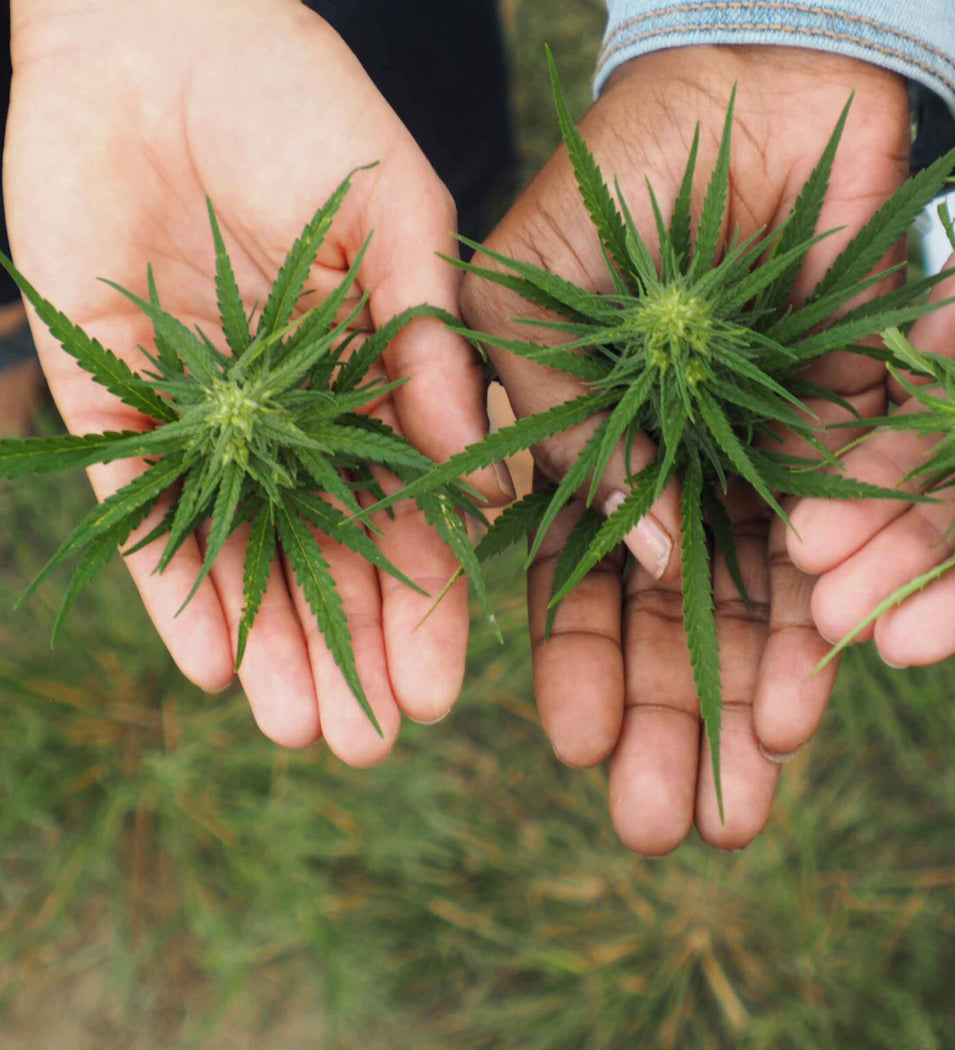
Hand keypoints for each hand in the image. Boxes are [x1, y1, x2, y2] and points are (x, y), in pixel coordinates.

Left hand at [6, 0, 510, 763]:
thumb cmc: (311, 110)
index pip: (414, 517)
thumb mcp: (403, 229)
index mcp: (380, 381)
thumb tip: (482, 486)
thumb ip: (432, 352)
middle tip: (369, 743)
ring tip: (298, 731)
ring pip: (241, 555)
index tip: (447, 688)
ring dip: (269, 645)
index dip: (431, 604)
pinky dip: (173, 585)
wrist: (166, 35)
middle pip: (326, 556)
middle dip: (348, 652)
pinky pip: (143, 511)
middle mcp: (296, 417)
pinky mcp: (114, 399)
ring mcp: (206, 416)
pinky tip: (205, 664)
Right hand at [465, 46, 907, 851]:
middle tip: (659, 829)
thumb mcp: (548, 292)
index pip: (572, 580)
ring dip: (741, 713)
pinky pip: (842, 555)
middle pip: (667, 625)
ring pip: (754, 615)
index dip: (576, 666)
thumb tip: (642, 558)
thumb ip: (566, 423)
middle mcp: (676, 476)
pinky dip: (826, 631)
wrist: (769, 87)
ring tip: (735, 811)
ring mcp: (762, 468)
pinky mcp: (851, 448)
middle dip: (663, 726)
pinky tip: (808, 711)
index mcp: (585, 449)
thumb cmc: (635, 173)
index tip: (576, 748)